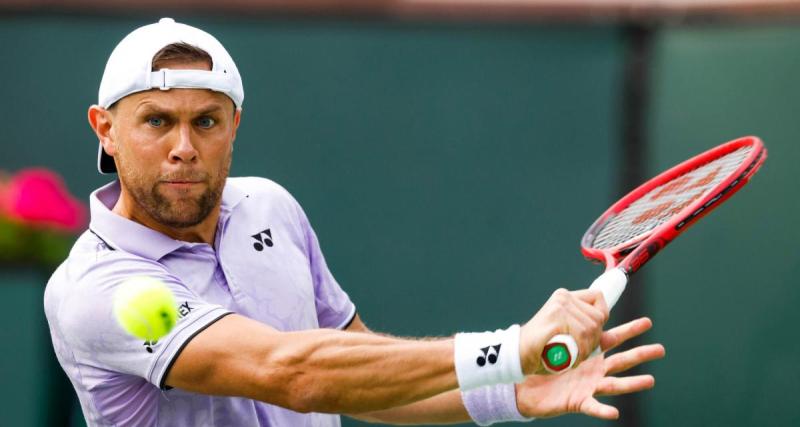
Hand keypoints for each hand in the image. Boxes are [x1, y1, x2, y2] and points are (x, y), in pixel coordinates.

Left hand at [515, 317, 664, 418]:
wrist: (525, 382)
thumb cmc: (541, 360)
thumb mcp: (556, 336)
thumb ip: (568, 320)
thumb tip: (574, 297)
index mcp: (590, 352)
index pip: (614, 338)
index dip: (630, 331)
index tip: (647, 322)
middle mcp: (594, 369)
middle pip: (622, 360)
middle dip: (642, 354)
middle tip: (662, 349)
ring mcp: (588, 386)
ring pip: (614, 385)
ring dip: (633, 383)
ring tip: (651, 380)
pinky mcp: (577, 401)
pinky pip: (592, 407)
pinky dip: (603, 410)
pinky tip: (615, 412)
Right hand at [519, 289, 608, 373]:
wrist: (518, 353)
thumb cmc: (543, 347)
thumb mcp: (568, 334)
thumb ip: (588, 331)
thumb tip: (613, 336)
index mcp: (565, 297)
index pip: (598, 297)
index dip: (601, 314)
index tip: (594, 330)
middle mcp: (564, 298)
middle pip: (598, 317)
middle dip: (593, 338)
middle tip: (576, 348)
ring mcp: (560, 306)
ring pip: (591, 328)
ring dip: (585, 348)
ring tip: (568, 352)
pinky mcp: (557, 318)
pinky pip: (581, 336)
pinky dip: (578, 350)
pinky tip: (565, 353)